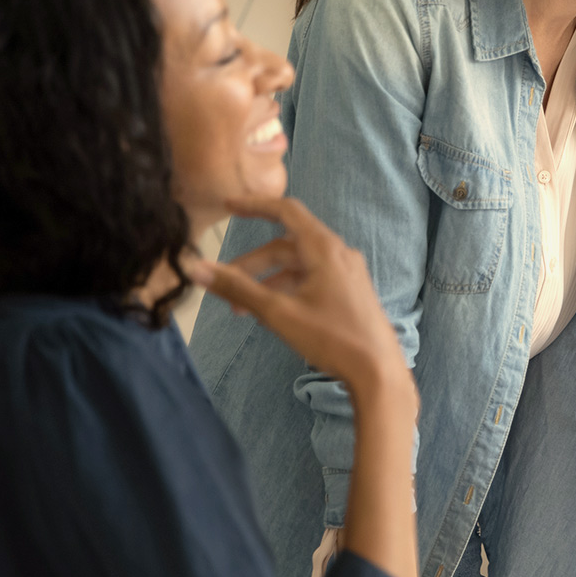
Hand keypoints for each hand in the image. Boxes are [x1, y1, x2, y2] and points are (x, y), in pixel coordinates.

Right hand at [186, 196, 408, 401]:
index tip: (228, 205)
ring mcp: (347, 273)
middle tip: (224, 285)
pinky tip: (271, 313)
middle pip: (287, 245)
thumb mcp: (278, 313)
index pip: (286, 211)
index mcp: (324, 248)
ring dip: (268, 281)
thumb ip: (237, 289)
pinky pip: (312, 279)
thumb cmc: (332, 338)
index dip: (255, 206)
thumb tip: (197, 268)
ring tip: (242, 309)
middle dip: (253, 263)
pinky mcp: (350, 291)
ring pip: (298, 266)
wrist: (378, 371)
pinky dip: (288, 288)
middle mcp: (338, 253)